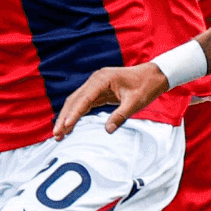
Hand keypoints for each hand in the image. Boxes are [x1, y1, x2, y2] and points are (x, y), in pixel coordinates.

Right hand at [53, 63, 170, 138]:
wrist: (153, 75)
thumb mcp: (135, 103)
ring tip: (59, 133)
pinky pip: (83, 103)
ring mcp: (95, 84)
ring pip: (75, 101)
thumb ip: (120, 116)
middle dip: (64, 118)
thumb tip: (107, 131)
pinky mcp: (98, 90)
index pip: (83, 99)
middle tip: (56, 135)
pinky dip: (75, 114)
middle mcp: (95, 80)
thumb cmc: (146, 87)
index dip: (73, 114)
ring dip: (67, 117)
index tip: (65, 127)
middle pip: (74, 100)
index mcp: (102, 79)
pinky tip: (70, 125)